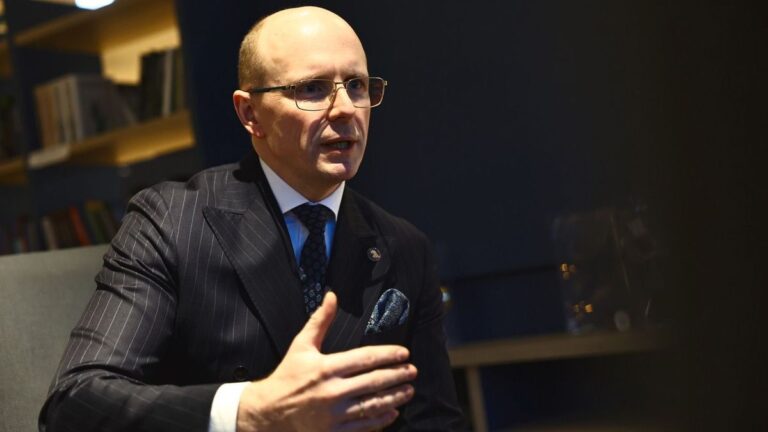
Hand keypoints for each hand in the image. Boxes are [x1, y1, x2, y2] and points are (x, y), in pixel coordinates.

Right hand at [236, 292, 416, 431]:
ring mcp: (334, 413)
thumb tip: (332, 296)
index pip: (366, 358)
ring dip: (395, 397)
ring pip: (373, 404)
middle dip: (398, 375)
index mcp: (326, 367)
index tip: (404, 353)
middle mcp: (333, 391)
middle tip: (412, 371)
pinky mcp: (334, 431)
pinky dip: (381, 418)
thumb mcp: (301, 345)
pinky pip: (364, 425)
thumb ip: (320, 321)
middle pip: (375, 382)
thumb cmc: (287, 376)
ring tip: (408, 390)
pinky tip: (392, 411)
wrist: (268, 411)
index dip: (389, 355)